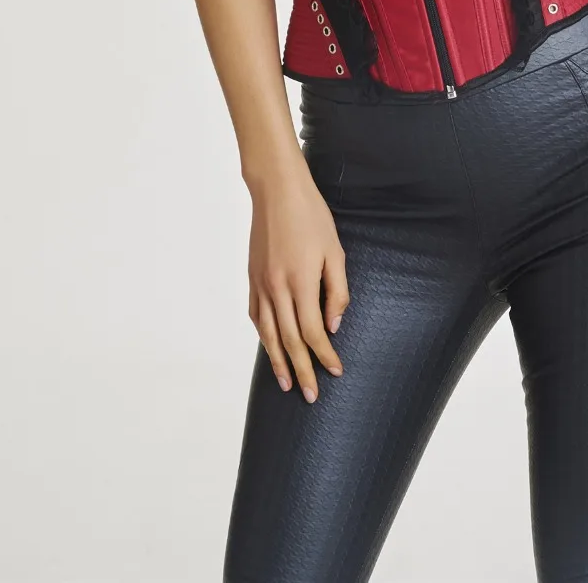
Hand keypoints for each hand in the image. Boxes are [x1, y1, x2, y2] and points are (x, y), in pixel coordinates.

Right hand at [247, 162, 348, 402]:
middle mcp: (277, 288)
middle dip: (302, 371)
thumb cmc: (312, 217)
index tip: (335, 371)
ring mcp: (260, 284)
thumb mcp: (335, 251)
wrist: (277, 191)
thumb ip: (336, 291)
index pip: (312, 332)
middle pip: (289, 341)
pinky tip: (270, 347)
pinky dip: (263, 336)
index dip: (324, 355)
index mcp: (301, 282)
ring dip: (278, 362)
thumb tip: (333, 326)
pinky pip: (256, 315)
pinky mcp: (252, 278)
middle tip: (310, 396)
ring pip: (268, 334)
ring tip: (286, 384)